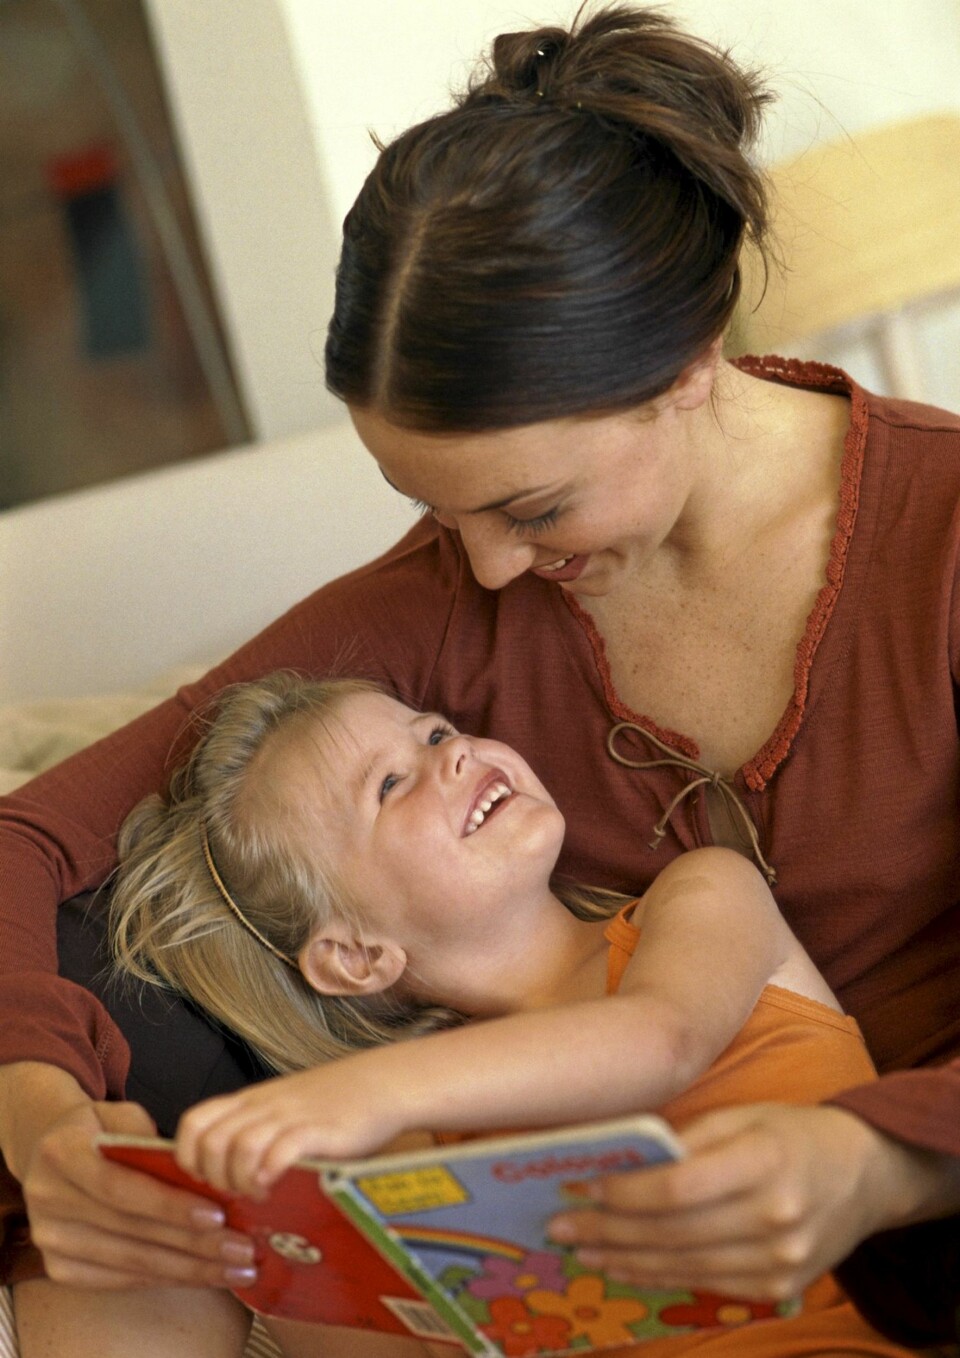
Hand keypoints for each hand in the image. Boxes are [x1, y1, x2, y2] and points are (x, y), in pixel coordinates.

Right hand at [3, 1064, 255, 1289]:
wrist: (51, 1151)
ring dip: (189, 1269)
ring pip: (131, 1262)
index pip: (120, 1187)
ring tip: (236, 1269)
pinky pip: (122, 1279)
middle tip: (242, 1249)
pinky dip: (167, 1278)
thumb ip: (153, 1142)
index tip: (217, 1215)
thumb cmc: (100, 1128)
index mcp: (61, 1153)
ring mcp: (51, 1240)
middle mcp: (47, 1200)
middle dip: (193, 1244)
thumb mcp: (122, 1115)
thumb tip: (205, 1173)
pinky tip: (204, 1275)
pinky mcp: (60, 1268)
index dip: (168, 1205)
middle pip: (131, 1231)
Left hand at [175, 1060, 401, 1195]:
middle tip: (232, 1194)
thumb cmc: (336, 1102)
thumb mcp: (285, 1107)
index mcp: (252, 1100)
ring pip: (238, 1147)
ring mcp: (289, 1116)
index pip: (194, 1121)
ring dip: (239, 1180)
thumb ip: (258, 1128)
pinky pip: (279, 1151)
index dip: (188, 1155)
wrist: (383, 1083)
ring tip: (257, 1195)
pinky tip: (275, 1185)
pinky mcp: (317, 1130)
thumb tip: (229, 1171)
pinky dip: (268, 1172)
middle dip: (213, 1177)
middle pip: (210, 1141)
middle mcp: (264, 1106)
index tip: (206, 1178)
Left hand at [547, 1103, 955, 1301]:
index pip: (679, 1187)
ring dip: (623, 1259)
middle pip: (673, 1232)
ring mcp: (780, 1261)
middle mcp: (775, 1217)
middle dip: (608, 1230)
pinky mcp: (778, 1287)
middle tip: (558, 1225)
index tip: (579, 1186)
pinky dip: (658, 1276)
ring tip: (580, 1248)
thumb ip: (689, 1139)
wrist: (865, 1174)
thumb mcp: (744, 1116)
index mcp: (765, 1161)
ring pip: (683, 1265)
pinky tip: (623, 1265)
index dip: (624, 1192)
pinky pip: (704, 1284)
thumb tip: (621, 1161)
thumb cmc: (791, 1132)